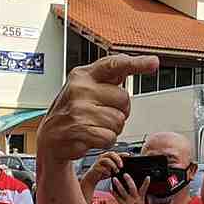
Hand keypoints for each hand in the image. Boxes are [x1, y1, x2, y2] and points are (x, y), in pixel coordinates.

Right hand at [38, 55, 158, 163]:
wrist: (50, 136)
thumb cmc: (73, 111)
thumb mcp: (86, 88)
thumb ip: (110, 78)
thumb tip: (146, 63)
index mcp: (83, 75)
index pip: (114, 65)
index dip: (136, 63)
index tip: (153, 63)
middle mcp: (80, 89)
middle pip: (124, 99)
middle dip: (119, 111)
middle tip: (102, 114)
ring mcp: (78, 109)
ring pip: (118, 121)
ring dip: (112, 129)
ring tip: (94, 126)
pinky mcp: (79, 129)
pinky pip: (109, 137)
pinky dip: (104, 141)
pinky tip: (91, 137)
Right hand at [84, 151, 123, 183]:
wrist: (92, 177)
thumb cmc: (103, 172)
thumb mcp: (112, 168)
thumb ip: (117, 165)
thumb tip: (127, 166)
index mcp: (108, 156)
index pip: (117, 153)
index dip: (123, 153)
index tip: (129, 156)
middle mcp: (103, 156)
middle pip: (111, 154)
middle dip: (118, 159)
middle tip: (121, 166)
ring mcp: (99, 161)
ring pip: (107, 160)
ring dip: (113, 166)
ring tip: (116, 171)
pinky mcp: (95, 167)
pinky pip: (102, 168)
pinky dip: (107, 171)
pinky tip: (109, 174)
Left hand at [111, 174, 148, 203]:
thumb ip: (139, 197)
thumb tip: (138, 191)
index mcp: (140, 198)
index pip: (144, 189)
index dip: (146, 183)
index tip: (148, 177)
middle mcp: (134, 199)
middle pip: (132, 188)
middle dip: (129, 180)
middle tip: (125, 174)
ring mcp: (128, 202)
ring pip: (122, 191)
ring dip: (118, 184)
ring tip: (114, 179)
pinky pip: (117, 197)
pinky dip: (113, 192)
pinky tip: (110, 188)